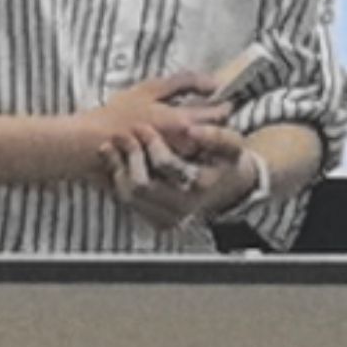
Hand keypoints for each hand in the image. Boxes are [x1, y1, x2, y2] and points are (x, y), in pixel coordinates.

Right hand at [82, 71, 230, 169]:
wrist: (89, 144)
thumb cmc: (118, 113)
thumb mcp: (152, 88)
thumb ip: (187, 82)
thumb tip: (216, 82)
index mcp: (183, 123)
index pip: (222, 115)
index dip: (223, 105)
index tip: (219, 101)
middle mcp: (184, 148)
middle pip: (218, 136)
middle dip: (216, 125)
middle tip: (206, 115)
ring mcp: (176, 166)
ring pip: (206, 154)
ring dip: (206, 142)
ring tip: (192, 133)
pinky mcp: (167, 179)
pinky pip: (190, 168)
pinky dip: (190, 157)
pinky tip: (178, 148)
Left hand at [104, 119, 262, 233]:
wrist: (229, 188)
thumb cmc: (227, 161)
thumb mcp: (233, 145)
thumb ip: (216, 135)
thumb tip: (191, 130)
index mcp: (201, 184)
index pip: (165, 165)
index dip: (151, 143)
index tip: (144, 126)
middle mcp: (183, 206)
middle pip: (141, 185)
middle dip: (130, 155)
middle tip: (123, 134)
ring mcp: (169, 217)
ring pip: (129, 196)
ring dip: (118, 167)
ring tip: (113, 145)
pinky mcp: (157, 220)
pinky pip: (129, 202)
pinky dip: (119, 180)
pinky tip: (116, 160)